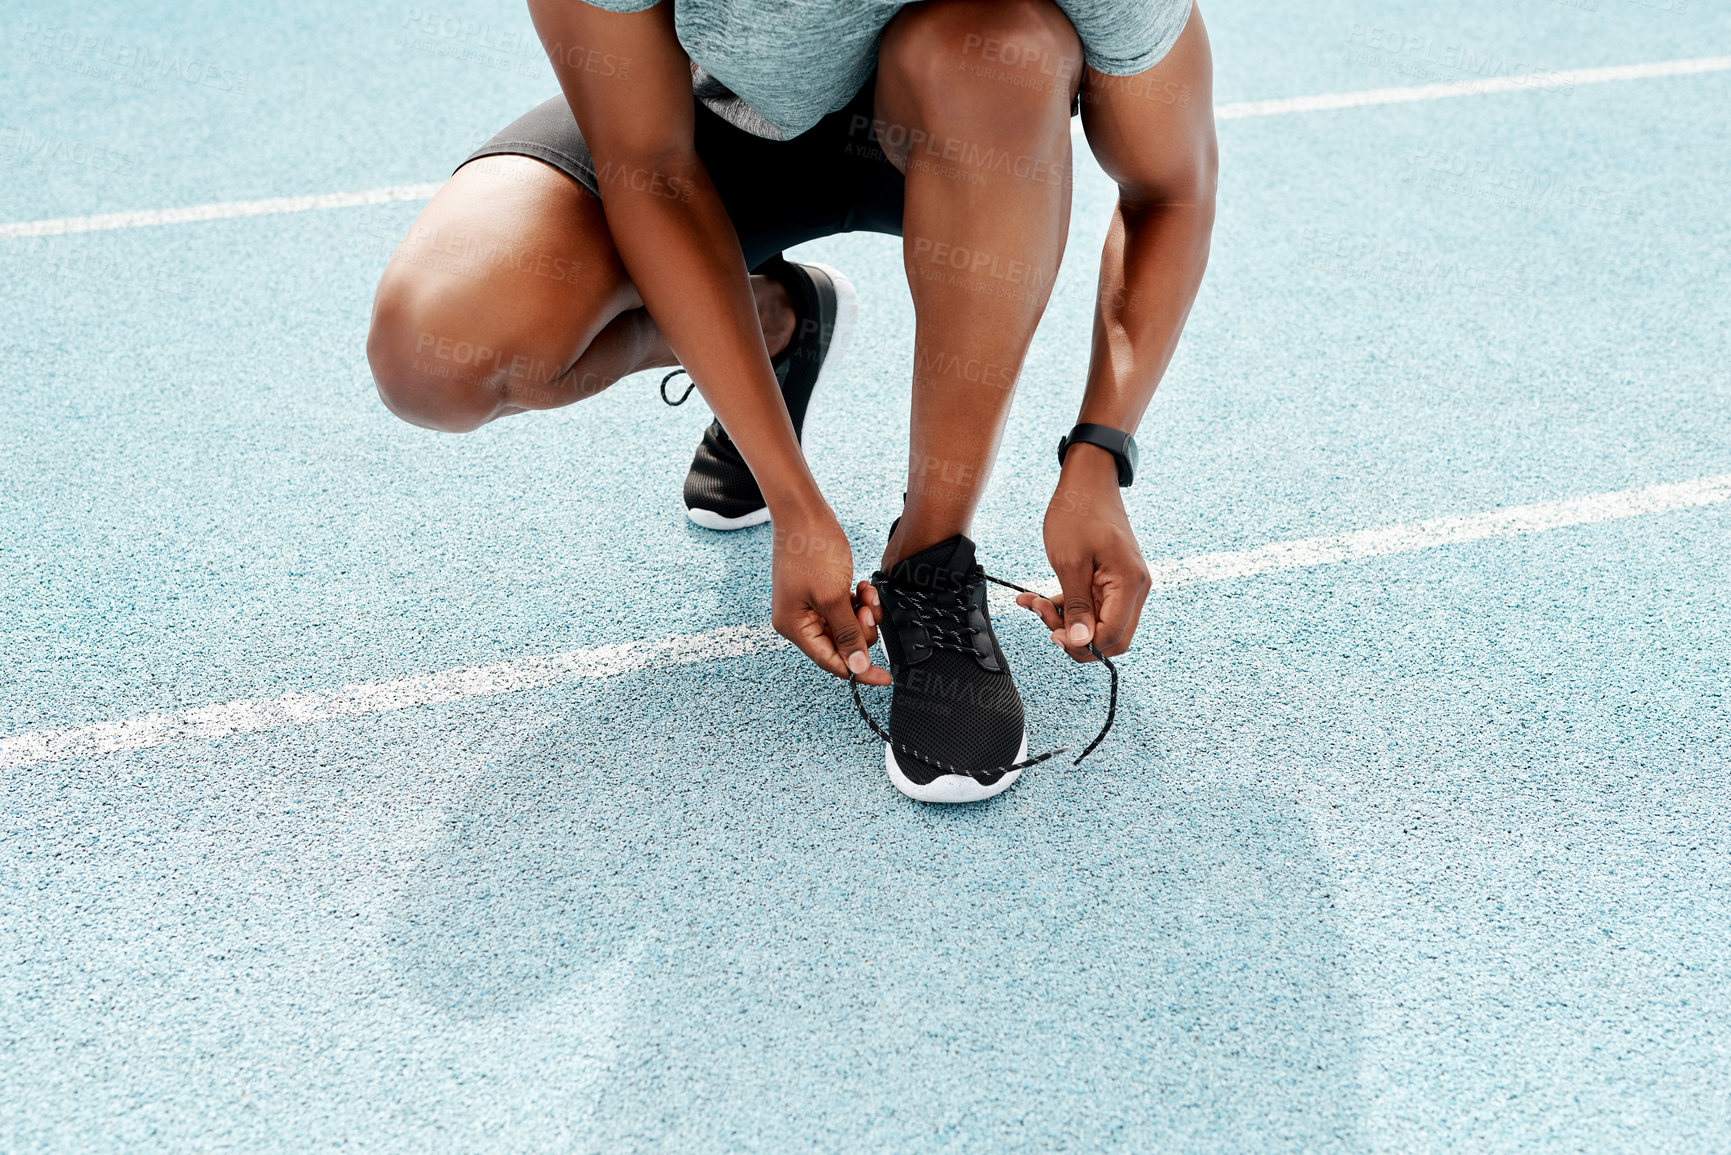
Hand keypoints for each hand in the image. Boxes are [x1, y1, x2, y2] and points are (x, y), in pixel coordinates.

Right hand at [770, 506, 890, 684]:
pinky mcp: (820, 592)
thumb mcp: (834, 597)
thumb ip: (848, 634)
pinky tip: (862, 586)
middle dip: (861, 629)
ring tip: (866, 592)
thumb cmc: (811, 550)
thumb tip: (858, 668)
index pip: (831, 662)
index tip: (886, 677)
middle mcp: (798, 620)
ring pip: (847, 626)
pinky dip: (858, 601)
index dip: (860, 671)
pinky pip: (846, 609)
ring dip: (863, 612)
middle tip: (867, 609)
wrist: (804, 512)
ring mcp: (809, 606)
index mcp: (794, 627)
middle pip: (841, 645)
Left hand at [1016, 444, 1150, 661]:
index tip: (1052, 634)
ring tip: (1035, 603)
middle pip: (1110, 636)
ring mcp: (1126, 584)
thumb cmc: (1078, 513)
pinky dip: (1068, 605)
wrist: (1087, 480)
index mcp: (1130, 584)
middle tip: (1044, 618)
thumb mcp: (1069, 562)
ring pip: (1099, 623)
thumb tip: (1080, 642)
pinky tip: (1039, 598)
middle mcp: (1135, 588)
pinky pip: (1093, 605)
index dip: (1082, 644)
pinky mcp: (1113, 579)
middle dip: (1075, 636)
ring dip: (1066, 620)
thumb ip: (1076, 606)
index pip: (1112, 636)